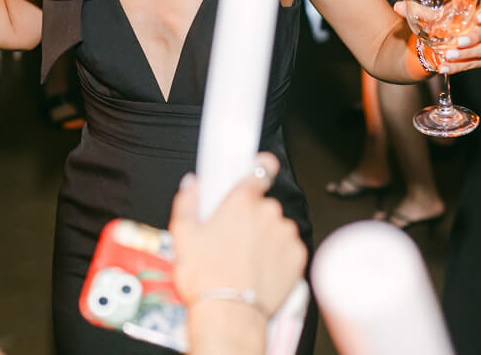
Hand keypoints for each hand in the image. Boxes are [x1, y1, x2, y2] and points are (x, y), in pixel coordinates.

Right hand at [169, 153, 305, 319]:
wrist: (229, 314)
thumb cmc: (205, 276)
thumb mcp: (182, 234)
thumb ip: (188, 201)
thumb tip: (192, 184)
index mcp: (241, 201)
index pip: (261, 168)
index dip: (261, 167)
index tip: (259, 169)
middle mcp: (267, 213)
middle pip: (264, 205)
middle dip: (252, 217)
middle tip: (233, 238)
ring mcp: (285, 235)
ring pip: (277, 227)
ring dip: (266, 237)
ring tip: (246, 259)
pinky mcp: (297, 257)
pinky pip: (289, 248)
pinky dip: (278, 256)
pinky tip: (260, 269)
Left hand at [395, 0, 480, 74]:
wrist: (434, 42)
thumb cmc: (436, 23)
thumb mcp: (426, 16)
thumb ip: (413, 10)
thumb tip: (397, 6)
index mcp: (472, 11)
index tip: (478, 18)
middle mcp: (480, 27)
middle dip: (472, 38)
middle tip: (457, 42)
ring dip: (465, 55)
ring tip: (447, 56)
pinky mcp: (477, 58)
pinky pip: (475, 64)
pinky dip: (458, 67)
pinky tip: (443, 67)